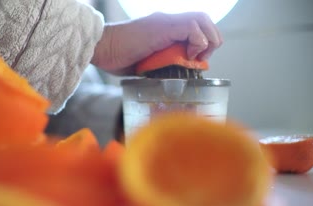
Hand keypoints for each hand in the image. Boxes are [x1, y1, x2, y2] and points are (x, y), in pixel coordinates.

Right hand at [91, 12, 222, 74]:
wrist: (101, 48)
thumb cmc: (117, 57)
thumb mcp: (146, 63)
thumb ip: (160, 64)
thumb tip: (170, 79)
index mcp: (165, 28)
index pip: (196, 26)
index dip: (204, 42)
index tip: (198, 60)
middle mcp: (168, 20)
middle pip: (204, 19)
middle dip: (211, 39)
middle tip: (202, 58)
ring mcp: (166, 22)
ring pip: (202, 19)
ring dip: (207, 39)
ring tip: (197, 56)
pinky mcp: (163, 26)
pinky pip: (192, 26)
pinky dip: (197, 41)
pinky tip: (188, 55)